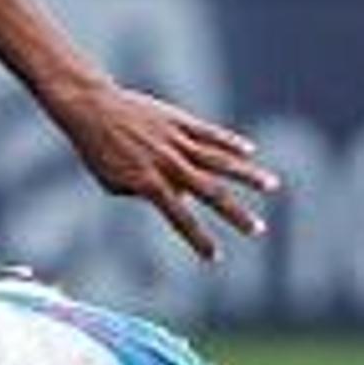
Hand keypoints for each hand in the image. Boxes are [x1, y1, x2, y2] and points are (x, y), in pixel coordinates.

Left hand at [49, 80, 280, 261]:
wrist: (90, 107)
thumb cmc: (95, 147)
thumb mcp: (111, 179)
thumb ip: (142, 192)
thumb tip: (175, 196)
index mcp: (148, 182)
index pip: (180, 217)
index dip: (198, 238)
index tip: (215, 257)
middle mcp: (167, 163)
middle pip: (209, 192)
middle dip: (235, 214)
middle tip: (258, 230)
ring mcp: (175, 140)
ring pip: (219, 160)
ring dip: (247, 175)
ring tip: (272, 186)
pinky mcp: (179, 120)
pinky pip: (210, 133)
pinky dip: (231, 142)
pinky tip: (250, 150)